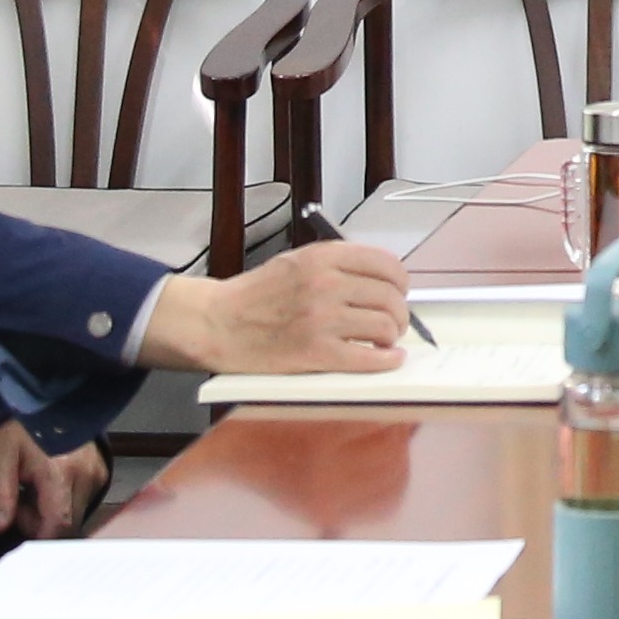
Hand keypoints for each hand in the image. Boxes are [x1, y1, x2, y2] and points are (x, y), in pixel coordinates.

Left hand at [0, 419, 109, 539]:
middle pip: (68, 524)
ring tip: (38, 486)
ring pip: (77, 514)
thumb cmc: (22, 427)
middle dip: (44, 521)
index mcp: (59, 473)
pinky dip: (67, 499)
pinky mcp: (103, 472)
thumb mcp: (0, 457)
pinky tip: (53, 480)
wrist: (51, 397)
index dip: (35, 529)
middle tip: (24, 497)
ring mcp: (98, 474)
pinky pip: (85, 501)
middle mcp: (86, 476)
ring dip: (55, 511)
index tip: (18, 512)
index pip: (57, 525)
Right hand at [146, 237, 412, 374]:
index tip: (399, 292)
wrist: (218, 323)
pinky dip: (386, 361)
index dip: (400, 281)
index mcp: (323, 257)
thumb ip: (337, 265)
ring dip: (392, 336)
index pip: (386, 263)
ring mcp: (322, 319)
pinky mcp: (316, 353)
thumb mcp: (297, 261)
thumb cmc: (258, 294)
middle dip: (399, 313)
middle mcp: (326, 284)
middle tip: (394, 322)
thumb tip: (382, 280)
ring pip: (384, 326)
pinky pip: (367, 358)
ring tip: (385, 341)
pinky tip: (389, 359)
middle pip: (390, 297)